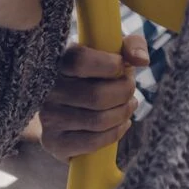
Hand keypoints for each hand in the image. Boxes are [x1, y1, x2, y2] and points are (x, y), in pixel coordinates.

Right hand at [39, 34, 149, 159]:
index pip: (80, 61)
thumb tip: (141, 60)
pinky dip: (115, 133)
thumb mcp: (109, 52)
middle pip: (97, 95)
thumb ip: (130, 46)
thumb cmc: (93, 73)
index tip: (122, 65)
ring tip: (129, 105)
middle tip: (130, 89)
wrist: (64, 107)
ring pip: (98, 120)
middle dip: (124, 92)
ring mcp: (49, 117)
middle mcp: (48, 90)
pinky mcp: (54, 142)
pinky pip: (93, 142)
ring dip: (123, 113)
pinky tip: (122, 123)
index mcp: (57, 61)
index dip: (110, 65)